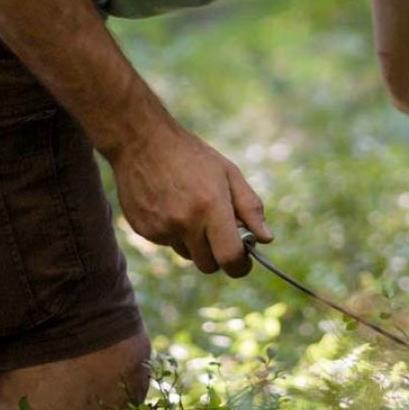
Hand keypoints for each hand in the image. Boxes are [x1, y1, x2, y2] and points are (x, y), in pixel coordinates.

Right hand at [110, 120, 271, 275]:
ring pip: (187, 254)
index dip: (240, 266)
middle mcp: (185, 223)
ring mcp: (161, 229)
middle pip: (208, 264)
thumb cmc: (192, 156)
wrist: (142, 143)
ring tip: (191, 208)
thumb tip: (266, 239)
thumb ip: (250, 207)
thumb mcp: (229, 173)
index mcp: (211, 207)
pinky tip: (171, 204)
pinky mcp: (145, 231)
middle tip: (219, 231)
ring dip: (195, 242)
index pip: (230, 257)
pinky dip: (175, 233)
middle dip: (218, 254)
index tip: (244, 261)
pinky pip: (168, 244)